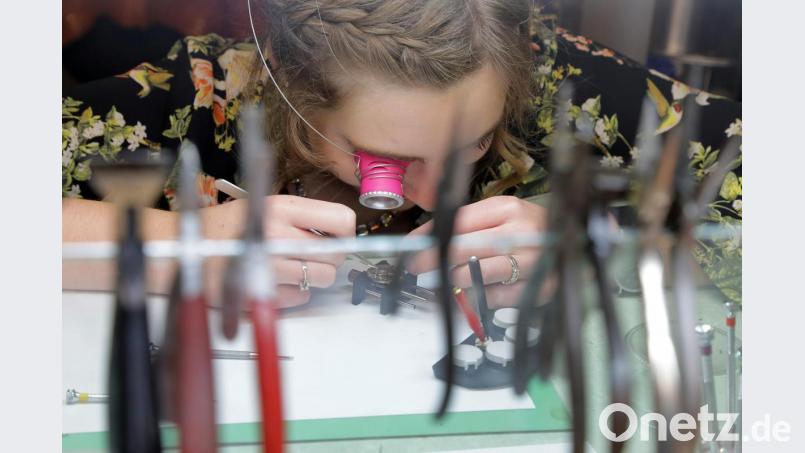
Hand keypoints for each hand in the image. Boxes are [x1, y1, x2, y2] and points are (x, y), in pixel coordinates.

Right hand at [202, 195, 355, 306]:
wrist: (185, 249)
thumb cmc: (229, 228)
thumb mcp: (265, 207)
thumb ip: (303, 217)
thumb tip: (343, 233)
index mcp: (281, 208)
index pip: (342, 220)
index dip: (346, 233)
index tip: (337, 237)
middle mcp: (277, 235)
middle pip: (336, 254)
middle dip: (329, 258)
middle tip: (311, 255)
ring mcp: (270, 267)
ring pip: (323, 278)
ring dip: (313, 277)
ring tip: (291, 267)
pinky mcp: (261, 294)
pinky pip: (301, 298)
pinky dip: (293, 293)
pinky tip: (274, 281)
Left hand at [406, 196, 547, 307]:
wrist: (574, 244)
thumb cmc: (527, 230)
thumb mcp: (499, 217)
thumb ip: (464, 225)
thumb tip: (420, 241)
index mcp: (507, 208)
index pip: (457, 221)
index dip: (430, 236)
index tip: (410, 248)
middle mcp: (520, 232)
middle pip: (461, 248)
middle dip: (432, 260)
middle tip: (416, 268)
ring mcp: (531, 261)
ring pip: (473, 275)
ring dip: (455, 280)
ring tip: (453, 278)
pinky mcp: (538, 289)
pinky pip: (493, 298)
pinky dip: (482, 296)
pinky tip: (485, 289)